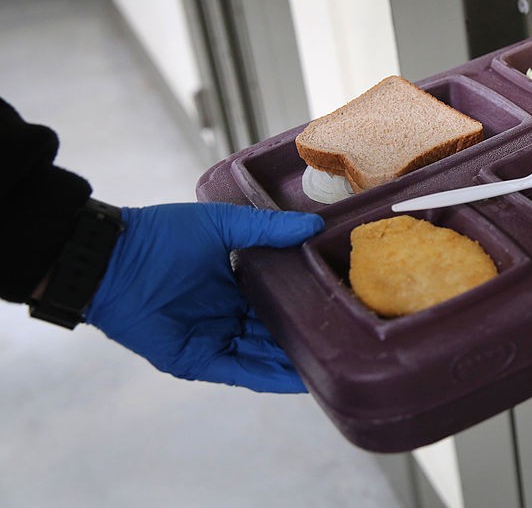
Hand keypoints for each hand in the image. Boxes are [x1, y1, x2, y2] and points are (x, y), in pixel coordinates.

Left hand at [85, 203, 323, 392]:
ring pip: (264, 355)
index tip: (339, 302)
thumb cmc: (161, 236)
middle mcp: (228, 314)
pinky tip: (301, 379)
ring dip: (295, 361)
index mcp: (234, 282)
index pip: (279, 298)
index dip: (306, 302)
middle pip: (275, 331)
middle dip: (306, 336)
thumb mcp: (221, 225)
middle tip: (347, 337)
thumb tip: (315, 226)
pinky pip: (242, 373)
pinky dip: (271, 377)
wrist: (111, 260)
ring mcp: (214, 339)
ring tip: (335, 361)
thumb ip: (267, 229)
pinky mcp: (198, 360)